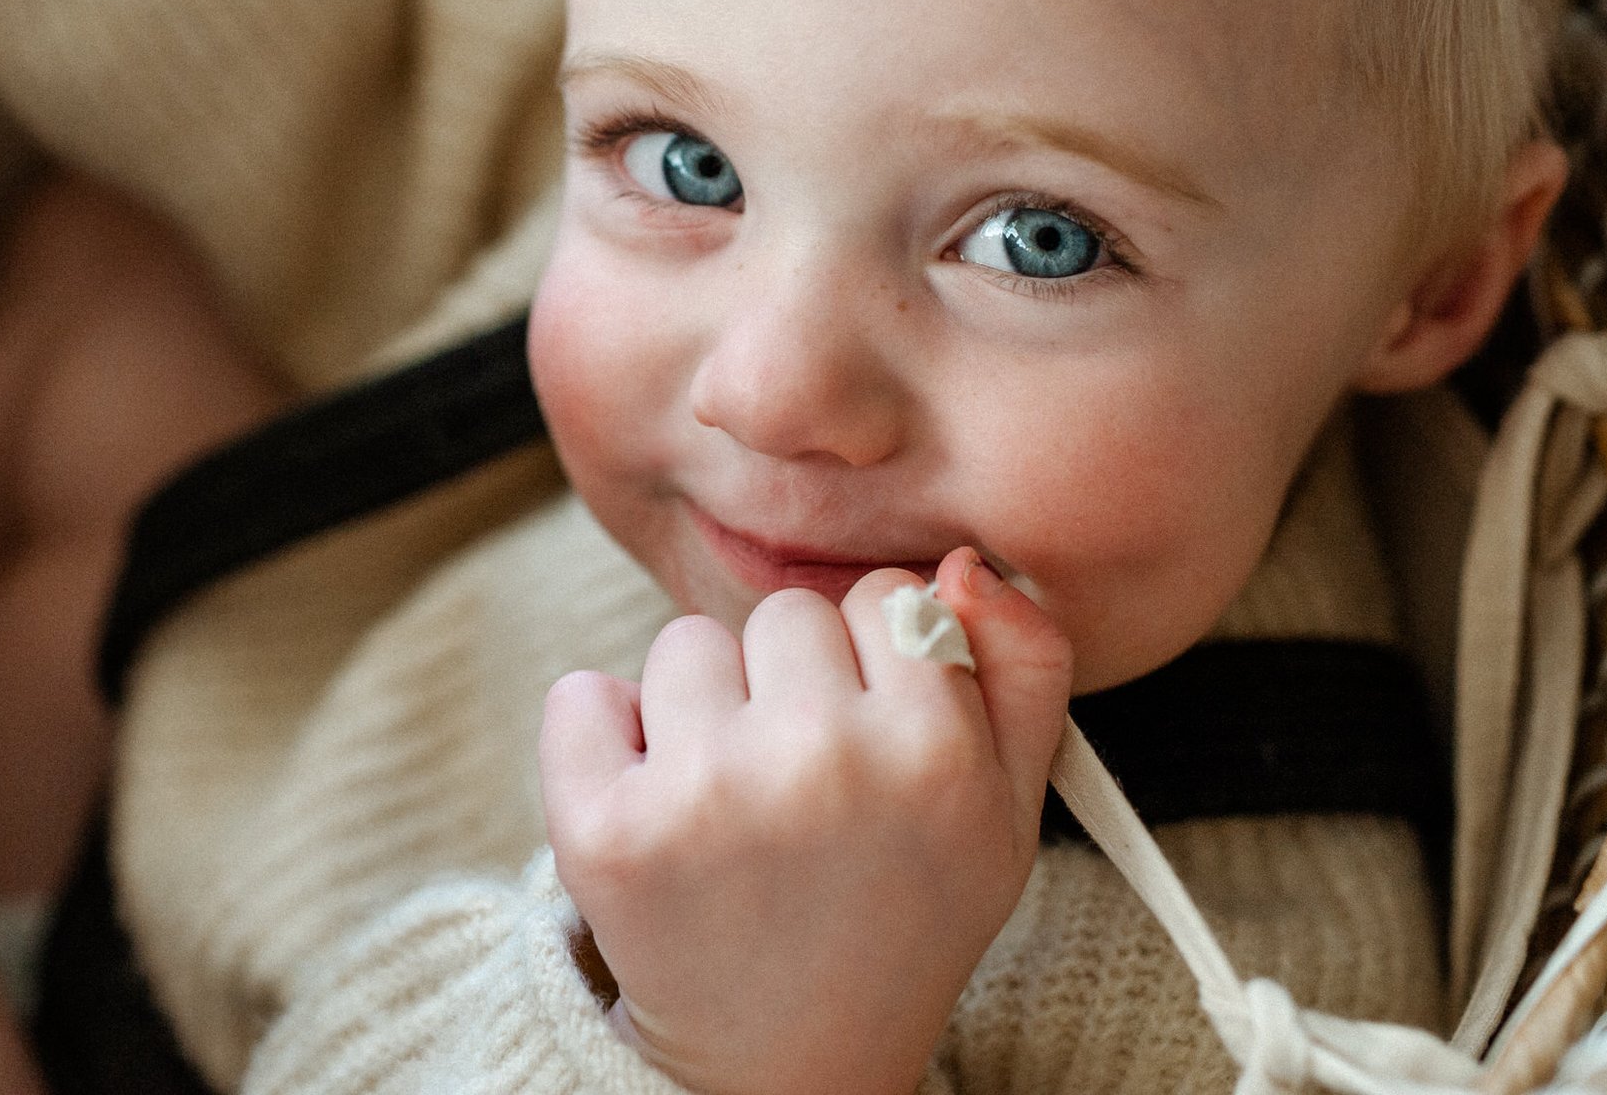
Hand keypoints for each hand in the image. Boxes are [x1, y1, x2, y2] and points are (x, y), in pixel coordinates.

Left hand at [540, 548, 1072, 1094]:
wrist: (789, 1065)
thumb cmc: (901, 910)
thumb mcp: (1008, 808)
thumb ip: (1026, 665)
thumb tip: (960, 562)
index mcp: (932, 750)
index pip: (884, 593)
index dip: (874, 663)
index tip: (871, 740)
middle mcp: (820, 762)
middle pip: (783, 614)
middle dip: (787, 682)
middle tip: (801, 788)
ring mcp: (705, 795)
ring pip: (684, 646)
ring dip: (698, 710)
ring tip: (731, 809)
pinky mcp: (605, 832)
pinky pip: (581, 698)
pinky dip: (601, 740)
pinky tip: (651, 812)